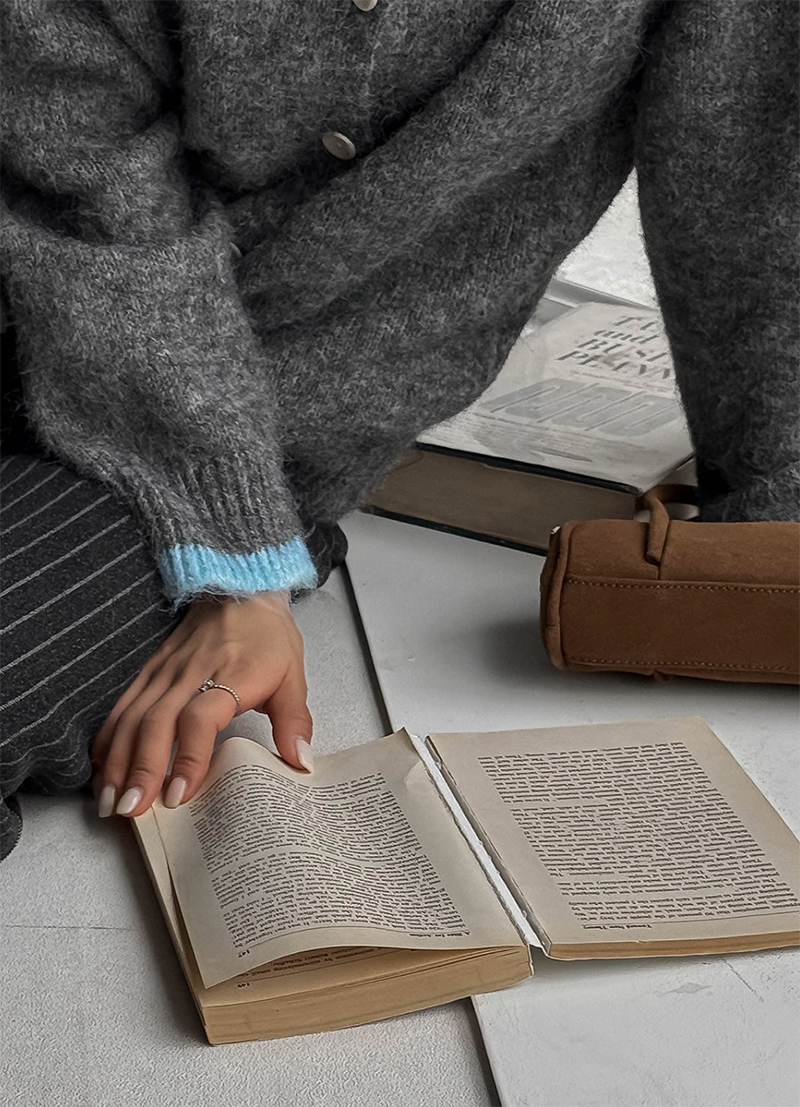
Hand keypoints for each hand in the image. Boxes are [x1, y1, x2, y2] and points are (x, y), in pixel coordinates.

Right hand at [90, 590, 312, 818]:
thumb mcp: (292, 675)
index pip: (200, 719)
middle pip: (155, 723)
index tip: (179, 795)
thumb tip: (300, 763)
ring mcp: (163, 673)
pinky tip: (102, 767)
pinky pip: (123, 706)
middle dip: (140, 769)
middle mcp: (188, 675)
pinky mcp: (149, 671)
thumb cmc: (268, 637)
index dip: (188, 757)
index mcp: (228, 676)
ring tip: (112, 801)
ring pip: (132, 718)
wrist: (240, 591)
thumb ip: (295, 720)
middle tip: (132, 810)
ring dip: (118, 761)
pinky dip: (109, 738)